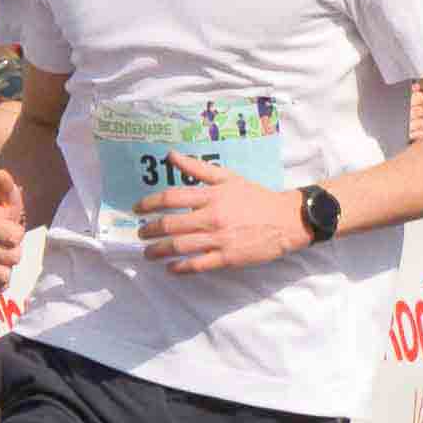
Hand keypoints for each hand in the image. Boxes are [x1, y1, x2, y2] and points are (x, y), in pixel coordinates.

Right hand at [0, 166, 29, 295]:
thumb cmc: (1, 216)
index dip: (18, 235)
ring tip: (0, 260)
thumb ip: (7, 187)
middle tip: (7, 247)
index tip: (12, 230)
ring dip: (8, 270)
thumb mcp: (7, 200)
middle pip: (11, 258)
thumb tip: (2, 173)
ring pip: (2, 276)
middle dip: (15, 253)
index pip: (14, 237)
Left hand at [140, 152, 309, 272]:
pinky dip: (180, 268)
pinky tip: (170, 268)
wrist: (285, 220)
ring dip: (158, 251)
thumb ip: (198, 168)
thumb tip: (171, 155)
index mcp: (212, 195)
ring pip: (179, 247)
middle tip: (141, 233)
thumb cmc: (255, 197)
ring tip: (148, 253)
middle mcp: (212, 216)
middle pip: (170, 224)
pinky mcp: (227, 258)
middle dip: (149, 230)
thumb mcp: (228, 177)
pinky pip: (197, 265)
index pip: (171, 197)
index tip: (137, 209)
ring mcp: (219, 239)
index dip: (149, 203)